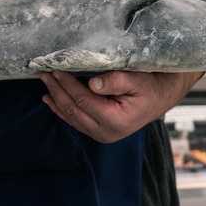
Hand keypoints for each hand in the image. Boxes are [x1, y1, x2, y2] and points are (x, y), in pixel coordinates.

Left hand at [39, 70, 202, 142]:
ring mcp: (101, 135)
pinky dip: (61, 110)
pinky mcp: (98, 132)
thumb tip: (92, 83)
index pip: (83, 100)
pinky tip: (50, 100)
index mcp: (115, 120)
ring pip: (71, 117)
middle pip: (73, 110)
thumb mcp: (137, 80)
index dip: (67, 85)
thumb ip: (116, 81)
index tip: (56, 70)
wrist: (161, 98)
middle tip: (44, 74)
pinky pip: (75, 121)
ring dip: (56, 99)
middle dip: (57, 91)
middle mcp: (106, 132)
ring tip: (45, 83)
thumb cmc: (150, 87)